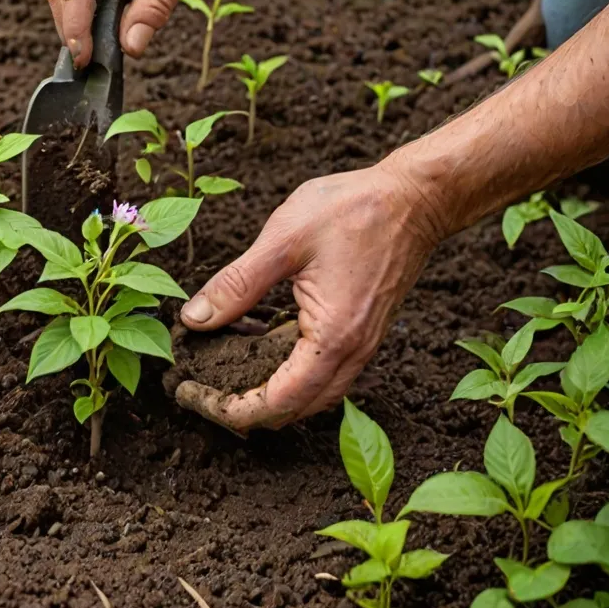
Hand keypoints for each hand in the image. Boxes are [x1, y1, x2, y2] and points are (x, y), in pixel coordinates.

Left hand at [174, 159, 444, 432]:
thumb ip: (236, 285)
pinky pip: (322, 366)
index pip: (278, 401)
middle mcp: (352, 352)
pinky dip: (286, 366)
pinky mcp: (362, 329)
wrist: (414, 198)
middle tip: (200, 389)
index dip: (232, 409)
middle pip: (295, 408)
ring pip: (310, 391)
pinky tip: (255, 339)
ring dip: (267, 390)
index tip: (194, 397)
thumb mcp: (282, 242)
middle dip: (245, 408)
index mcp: (332, 338)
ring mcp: (361, 343)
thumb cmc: (353, 211)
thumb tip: (194, 319)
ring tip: (220, 370)